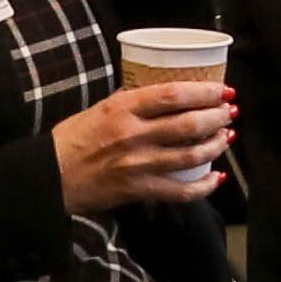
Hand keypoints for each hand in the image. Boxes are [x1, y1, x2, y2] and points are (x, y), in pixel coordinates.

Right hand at [51, 75, 233, 209]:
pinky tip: (217, 177)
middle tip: (229, 113)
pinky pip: (180, 191)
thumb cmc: (72, 139)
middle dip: (217, 117)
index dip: (205, 92)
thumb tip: (164, 92)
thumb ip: (131, 101)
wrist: (50, 177)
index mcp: (122, 108)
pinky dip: (204, 186)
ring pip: (190, 155)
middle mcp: (132, 135)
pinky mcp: (138, 190)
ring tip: (227, 137)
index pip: (173, 95)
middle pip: (188, 124)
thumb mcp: (100, 108)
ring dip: (216, 146)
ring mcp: (137, 164)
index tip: (223, 90)